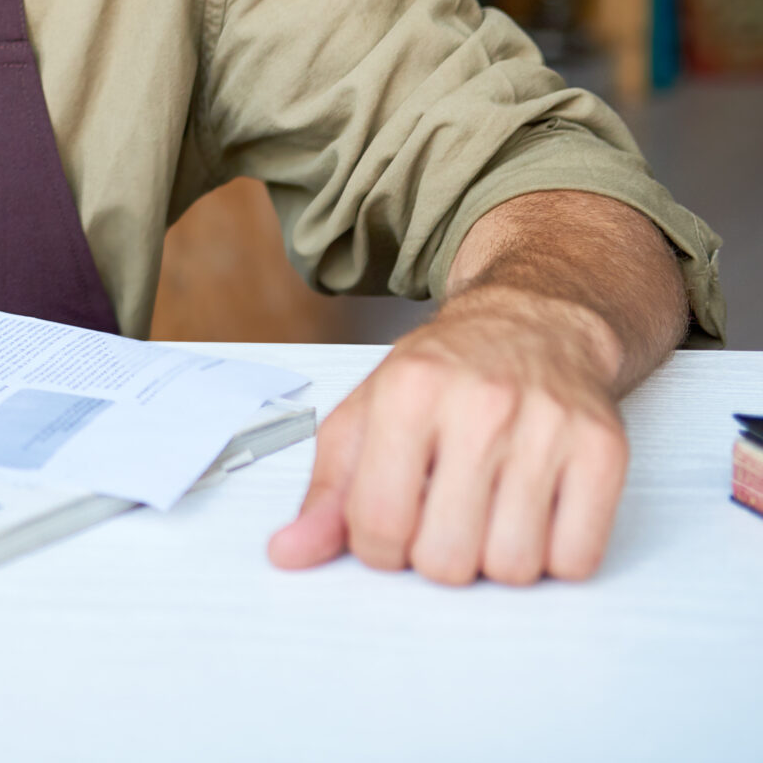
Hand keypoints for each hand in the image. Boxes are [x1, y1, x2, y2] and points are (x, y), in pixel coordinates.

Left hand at [268, 286, 630, 583]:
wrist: (533, 325)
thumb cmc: (441, 376)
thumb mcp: (366, 414)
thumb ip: (326, 490)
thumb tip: (288, 553)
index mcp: (408, 391)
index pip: (377, 523)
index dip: (377, 548)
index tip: (388, 529)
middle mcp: (480, 404)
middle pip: (446, 558)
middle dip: (435, 556)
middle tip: (440, 518)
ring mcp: (548, 427)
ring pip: (513, 567)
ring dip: (494, 559)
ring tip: (486, 513)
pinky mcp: (604, 450)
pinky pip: (577, 558)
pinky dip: (553, 557)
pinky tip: (534, 515)